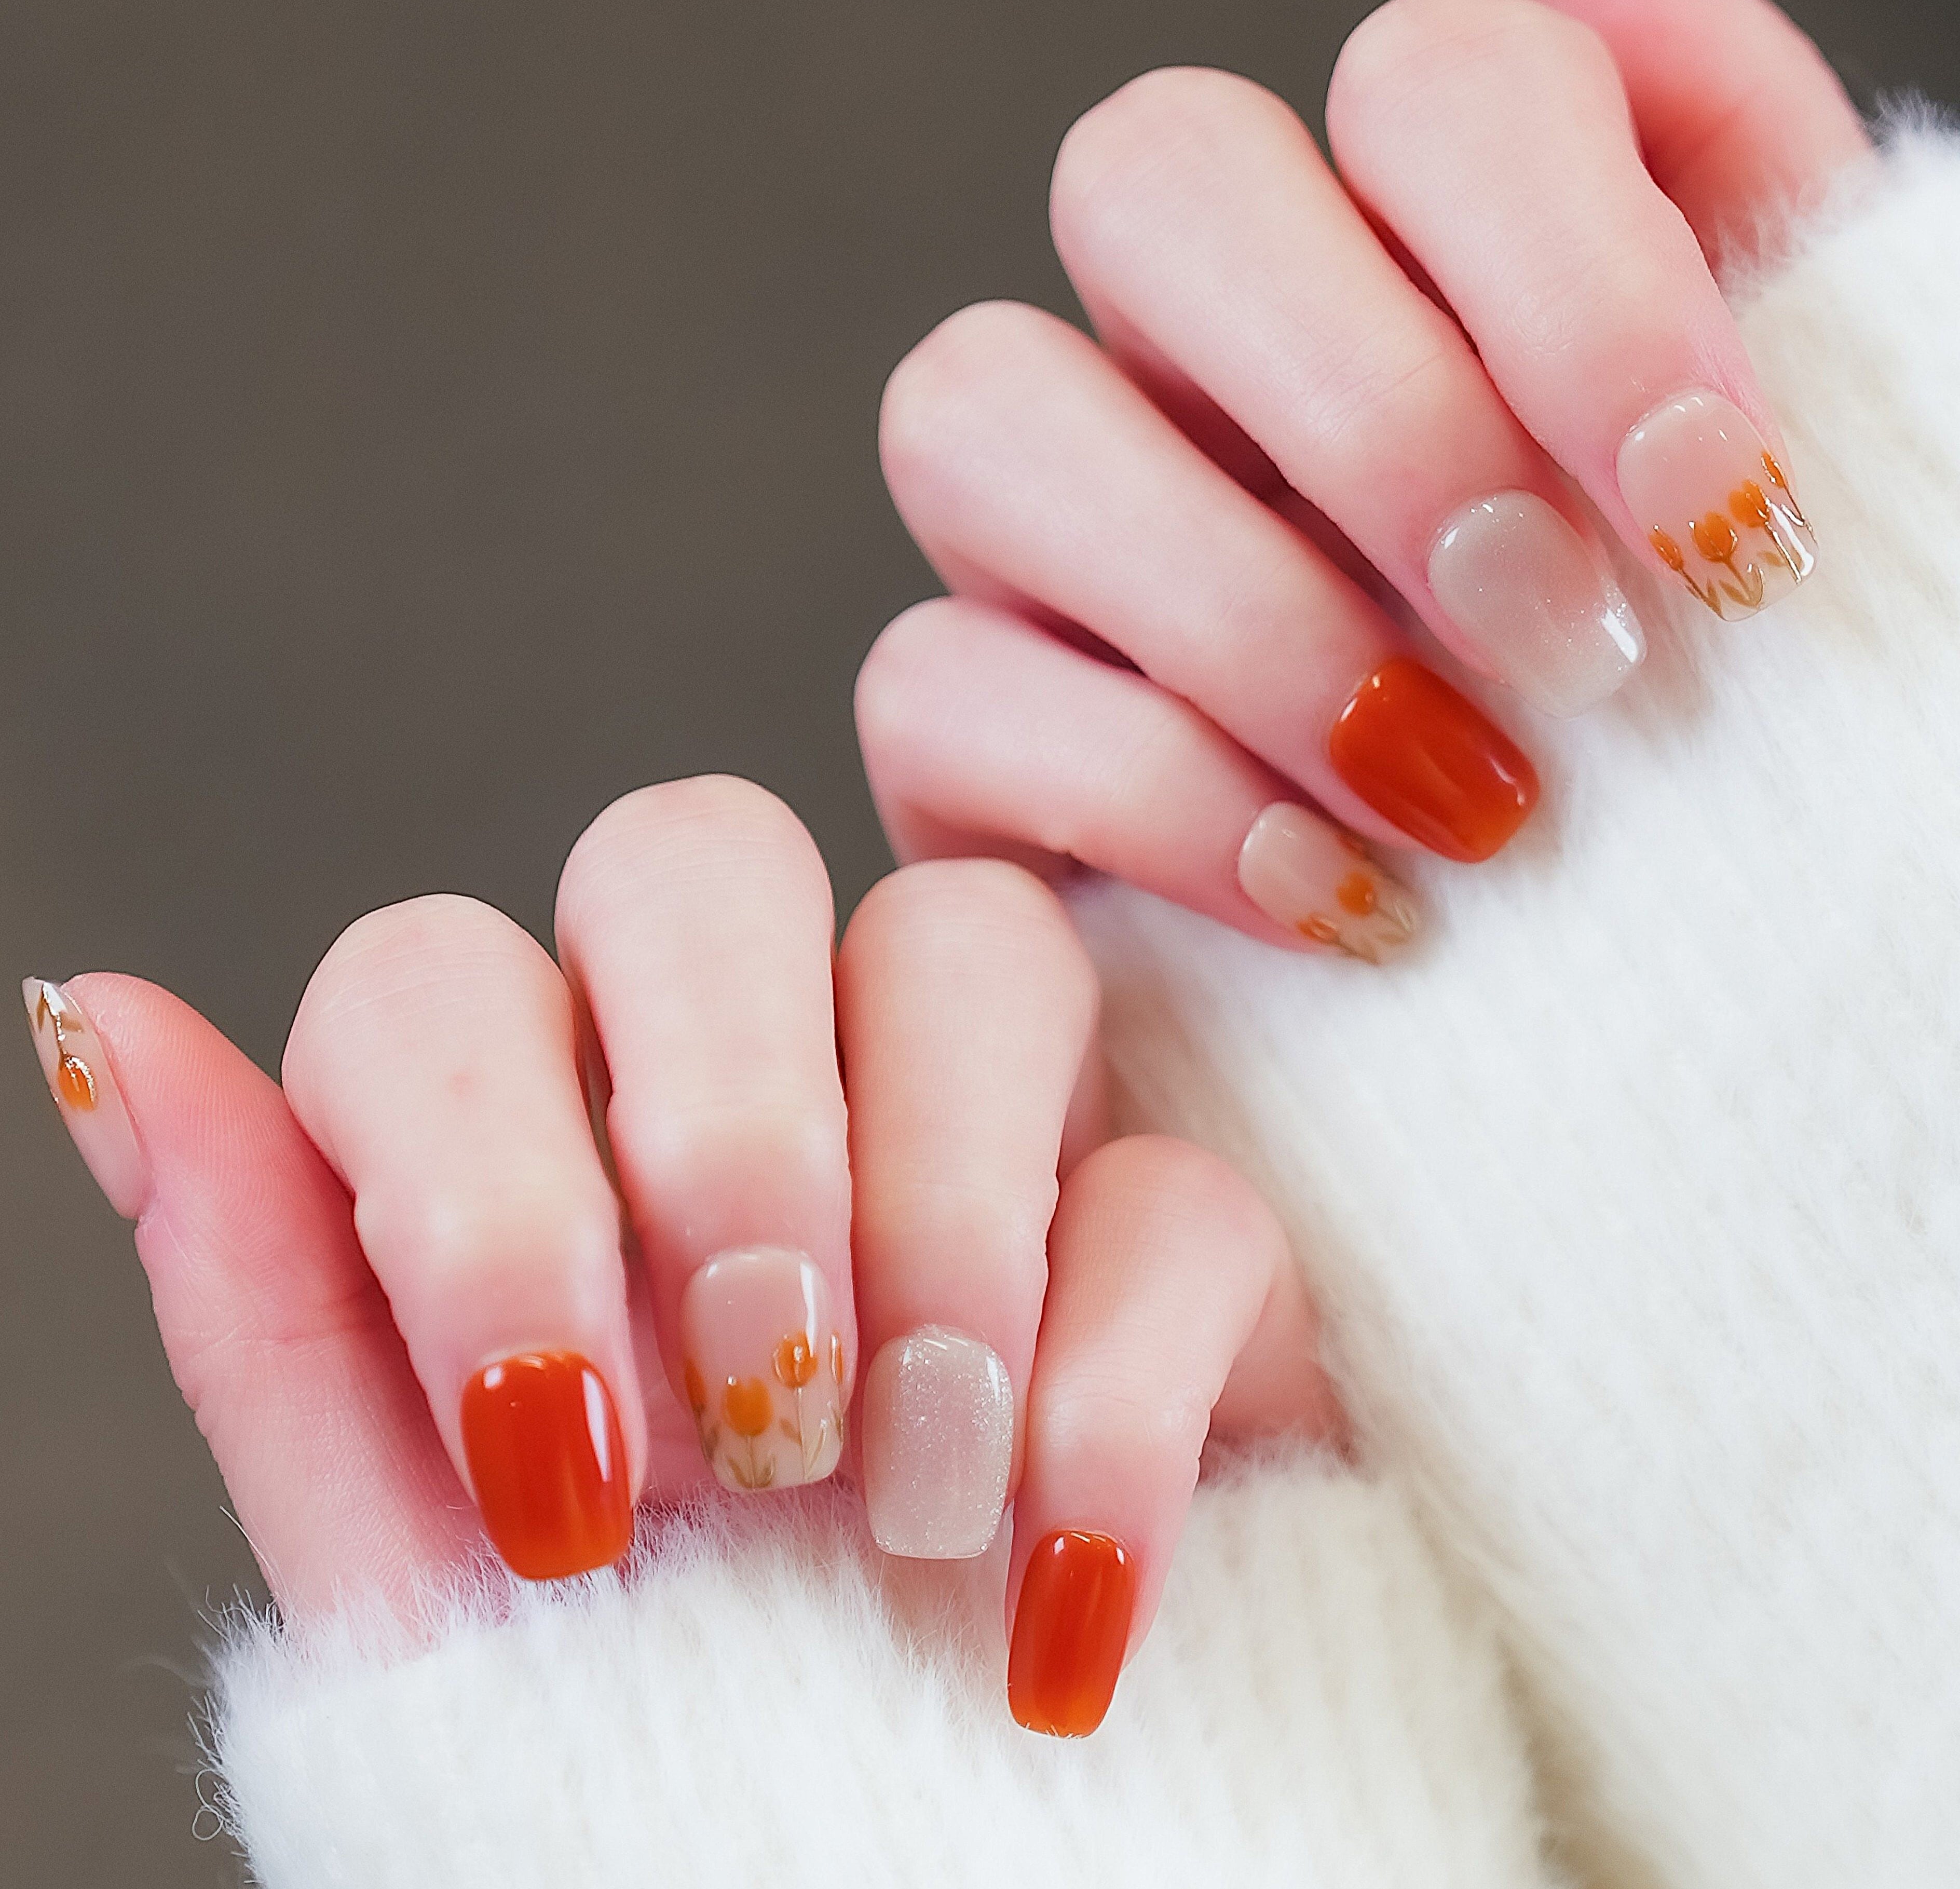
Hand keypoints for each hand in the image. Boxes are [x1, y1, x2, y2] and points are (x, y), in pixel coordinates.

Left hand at [25, 777, 1332, 1736]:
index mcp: (539, 1166)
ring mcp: (973, 1149)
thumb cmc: (634, 1772)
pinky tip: (1058, 1598)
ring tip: (904, 1503)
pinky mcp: (1169, 1250)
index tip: (549, 1472)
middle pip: (702, 854)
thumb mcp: (419, 1591)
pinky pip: (1184, 1189)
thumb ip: (276, 1309)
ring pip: (970, 941)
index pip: (436, 976)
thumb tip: (98, 1012)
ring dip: (935, 1212)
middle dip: (725, 1117)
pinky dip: (1111, 1390)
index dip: (481, 1170)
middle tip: (747, 1412)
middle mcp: (748, 1105)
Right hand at [856, 0, 1868, 955]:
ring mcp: (1048, 523)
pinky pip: (939, 682)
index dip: (1574, 279)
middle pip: (1155, 173)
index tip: (1725, 521)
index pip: (1431, 81)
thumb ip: (1706, 132)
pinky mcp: (960, 726)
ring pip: (981, 405)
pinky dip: (1162, 798)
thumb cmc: (1695, 714)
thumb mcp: (1776, 425)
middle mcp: (1193, 335)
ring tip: (1463, 799)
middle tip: (1570, 644)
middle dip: (1379, 418)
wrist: (1601, 989)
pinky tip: (1342, 901)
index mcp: (1409, 232)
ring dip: (1245, 610)